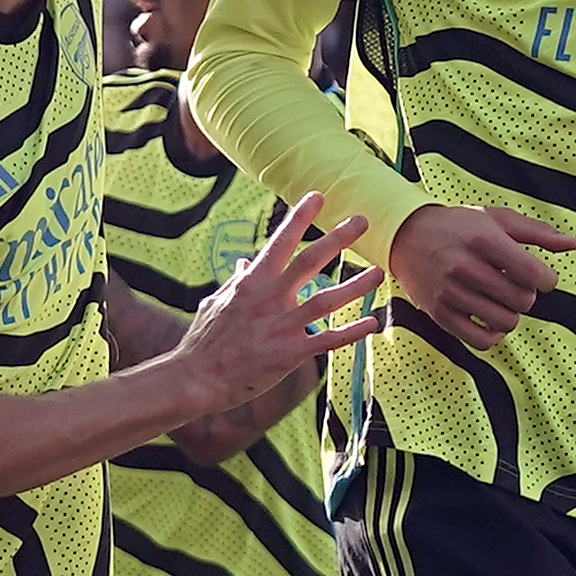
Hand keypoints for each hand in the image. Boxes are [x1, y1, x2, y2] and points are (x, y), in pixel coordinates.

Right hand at [171, 195, 382, 414]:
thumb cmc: (204, 341)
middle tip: (363, 220)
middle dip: (338, 238)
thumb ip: (236, 281)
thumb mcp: (217, 302)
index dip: (300, 217)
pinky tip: (372, 323)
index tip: (318, 196)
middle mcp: (269, 298)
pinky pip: (328, 340)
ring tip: (379, 273)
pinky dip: (352, 331)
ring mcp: (281, 326)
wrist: (196, 378)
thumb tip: (244, 262)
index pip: (280, 241)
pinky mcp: (289, 354)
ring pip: (327, 300)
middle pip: (310, 260)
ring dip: (357, 286)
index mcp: (251, 282)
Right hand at [387, 205, 573, 354]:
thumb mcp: (497, 219)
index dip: (547, 280)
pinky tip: (491, 319)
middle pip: (522, 301)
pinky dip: (494, 335)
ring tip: (502, 300)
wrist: (406, 235)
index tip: (541, 276)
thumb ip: (537, 232)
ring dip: (512, 314)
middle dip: (527, 295)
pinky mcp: (439, 314)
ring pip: (505, 323)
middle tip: (516, 284)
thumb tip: (572, 245)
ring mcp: (450, 293)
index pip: (533, 275)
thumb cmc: (460, 226)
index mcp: (484, 241)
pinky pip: (480, 341)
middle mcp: (465, 267)